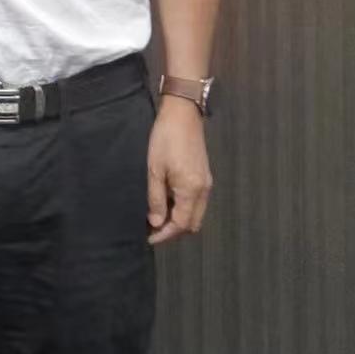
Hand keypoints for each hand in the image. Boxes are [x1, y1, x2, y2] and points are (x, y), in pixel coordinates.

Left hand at [146, 97, 213, 244]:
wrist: (182, 115)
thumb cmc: (165, 140)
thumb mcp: (154, 170)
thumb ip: (156, 198)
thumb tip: (156, 223)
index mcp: (191, 190)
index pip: (181, 224)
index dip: (165, 234)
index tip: (148, 238)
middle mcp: (203, 190)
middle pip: (192, 224)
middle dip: (173, 231)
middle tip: (152, 230)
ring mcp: (206, 183)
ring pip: (195, 214)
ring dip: (179, 220)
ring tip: (156, 217)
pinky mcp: (205, 176)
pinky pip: (196, 203)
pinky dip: (183, 209)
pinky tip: (167, 203)